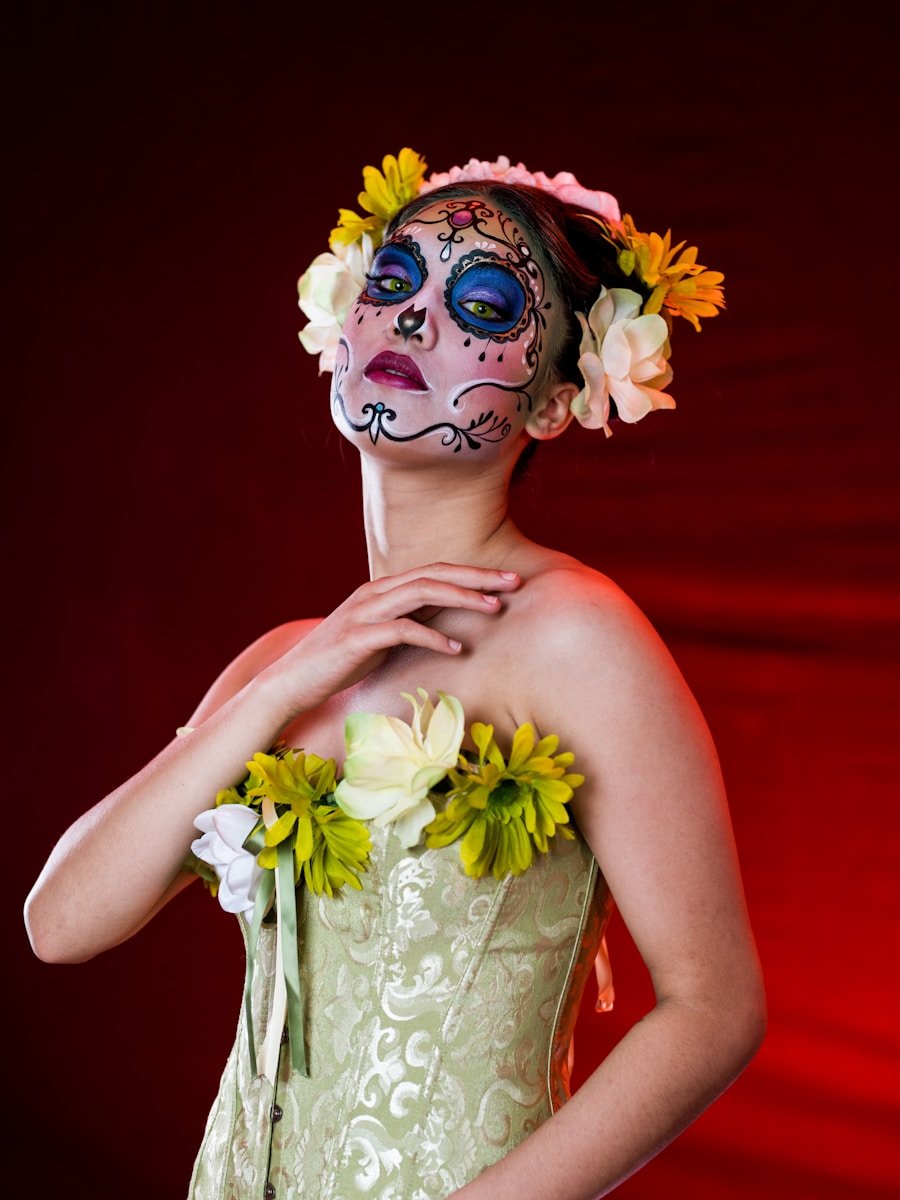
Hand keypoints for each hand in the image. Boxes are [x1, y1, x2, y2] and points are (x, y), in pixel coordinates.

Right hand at [259, 562, 520, 718]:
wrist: (291, 682)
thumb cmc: (339, 663)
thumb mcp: (381, 637)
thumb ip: (409, 621)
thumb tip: (446, 617)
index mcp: (383, 590)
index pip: (435, 571)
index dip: (473, 572)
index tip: (508, 578)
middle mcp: (375, 593)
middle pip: (434, 574)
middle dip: (477, 576)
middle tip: (514, 581)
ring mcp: (365, 612)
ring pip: (421, 592)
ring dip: (461, 597)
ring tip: (494, 607)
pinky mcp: (358, 638)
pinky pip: (402, 629)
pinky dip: (432, 635)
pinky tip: (457, 647)